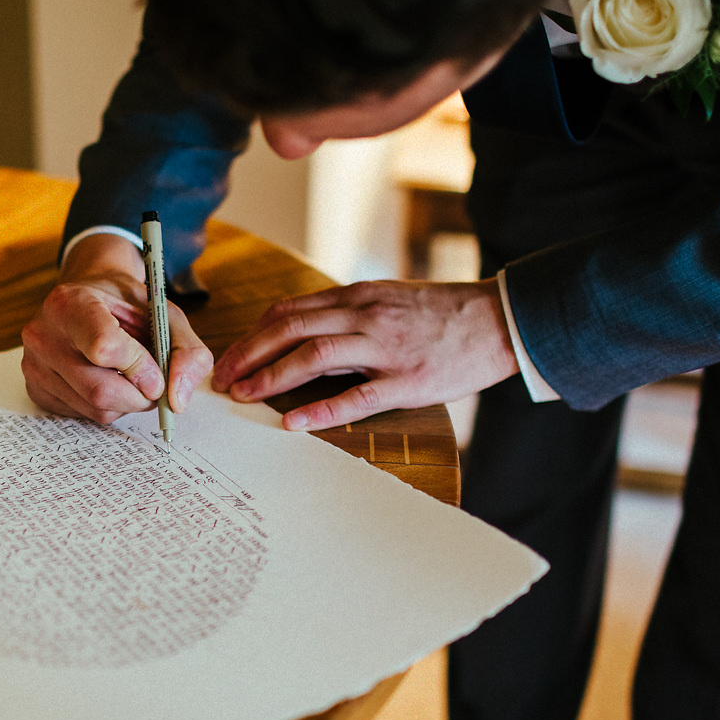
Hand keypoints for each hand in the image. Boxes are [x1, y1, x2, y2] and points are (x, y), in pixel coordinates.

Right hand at [21, 233, 213, 423]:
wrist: (88, 298)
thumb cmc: (125, 305)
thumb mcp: (164, 313)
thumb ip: (186, 351)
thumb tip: (177, 400)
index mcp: (71, 303)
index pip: (105, 347)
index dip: (140, 368)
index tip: (156, 373)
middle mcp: (43, 334)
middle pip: (101, 390)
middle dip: (139, 396)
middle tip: (153, 384)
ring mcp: (34, 365)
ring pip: (95, 409)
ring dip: (127, 403)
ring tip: (130, 376)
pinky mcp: (36, 389)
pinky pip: (82, 416)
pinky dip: (107, 407)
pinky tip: (107, 380)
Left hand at [210, 279, 518, 430]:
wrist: (497, 320)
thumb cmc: (441, 315)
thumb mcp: (389, 299)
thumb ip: (348, 314)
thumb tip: (304, 334)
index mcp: (357, 296)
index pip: (290, 310)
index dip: (254, 334)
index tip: (231, 355)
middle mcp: (365, 316)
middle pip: (290, 329)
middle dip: (249, 354)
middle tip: (222, 379)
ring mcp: (386, 348)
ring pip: (314, 356)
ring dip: (272, 376)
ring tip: (245, 395)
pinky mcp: (407, 381)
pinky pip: (356, 396)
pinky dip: (321, 409)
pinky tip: (294, 422)